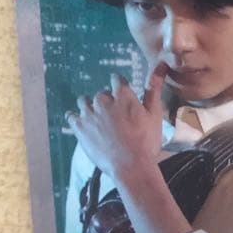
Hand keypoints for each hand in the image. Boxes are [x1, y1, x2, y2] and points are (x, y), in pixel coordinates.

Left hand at [67, 63, 167, 182]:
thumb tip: (160, 64)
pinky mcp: (79, 128)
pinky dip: (76, 118)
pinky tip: (83, 124)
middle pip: (101, 93)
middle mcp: (103, 101)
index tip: (122, 95)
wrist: (130, 167)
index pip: (117, 79)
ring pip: (84, 102)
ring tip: (98, 119)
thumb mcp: (154, 114)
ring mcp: (89, 114)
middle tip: (114, 116)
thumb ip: (154, 89)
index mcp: (123, 95)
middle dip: (107, 101)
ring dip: (91, 107)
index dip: (120, 86)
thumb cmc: (146, 141)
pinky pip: (71, 116)